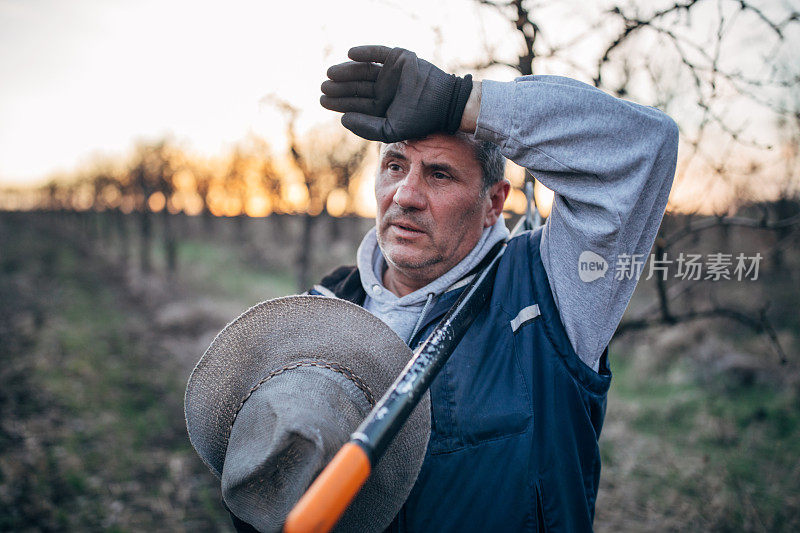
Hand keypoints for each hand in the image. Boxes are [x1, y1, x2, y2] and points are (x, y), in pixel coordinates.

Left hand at [320, 45, 472, 142]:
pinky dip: (365, 52)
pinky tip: (350, 54)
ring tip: (331, 73)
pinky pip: (378, 52)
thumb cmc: (418, 119)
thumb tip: (343, 119)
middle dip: (339, 87)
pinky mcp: (398, 58)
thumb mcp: (390, 130)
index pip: (355, 103)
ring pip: (363, 69)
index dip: (338, 101)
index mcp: (380, 106)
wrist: (443, 103)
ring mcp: (390, 73)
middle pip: (356, 86)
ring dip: (346, 70)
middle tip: (323, 86)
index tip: (322, 99)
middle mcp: (383, 89)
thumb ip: (366, 128)